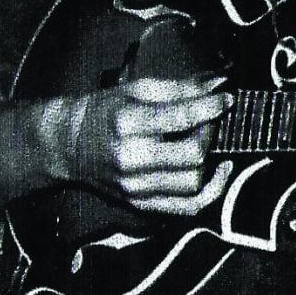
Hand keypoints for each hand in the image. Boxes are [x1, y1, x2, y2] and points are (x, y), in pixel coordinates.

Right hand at [58, 73, 229, 216]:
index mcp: (128, 124)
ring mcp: (135, 186)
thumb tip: (218, 86)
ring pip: (193, 182)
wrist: (70, 145)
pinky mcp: (140, 204)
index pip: (182, 118)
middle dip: (209, 135)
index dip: (212, 107)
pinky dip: (211, 192)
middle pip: (192, 155)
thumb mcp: (138, 89)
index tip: (225, 100)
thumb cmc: (106, 112)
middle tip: (208, 122)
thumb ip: (181, 88)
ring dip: (208, 161)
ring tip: (203, 144)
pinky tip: (217, 173)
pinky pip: (187, 208)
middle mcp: (130, 159)